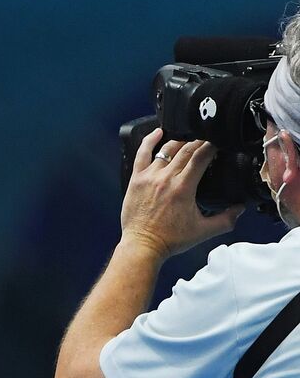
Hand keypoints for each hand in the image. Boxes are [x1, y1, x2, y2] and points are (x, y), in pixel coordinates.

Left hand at [120, 129, 244, 260]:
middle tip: (208, 140)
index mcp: (184, 187)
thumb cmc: (171, 239)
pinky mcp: (136, 179)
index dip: (212, 145)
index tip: (219, 142)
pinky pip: (142, 154)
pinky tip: (158, 132)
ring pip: (167, 149)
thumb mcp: (204, 231)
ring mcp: (149, 177)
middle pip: (186, 150)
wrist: (142, 246)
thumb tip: (241, 208)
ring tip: (189, 139)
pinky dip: (150, 140)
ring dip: (180, 141)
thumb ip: (226, 219)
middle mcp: (166, 178)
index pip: (201, 156)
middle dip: (200, 141)